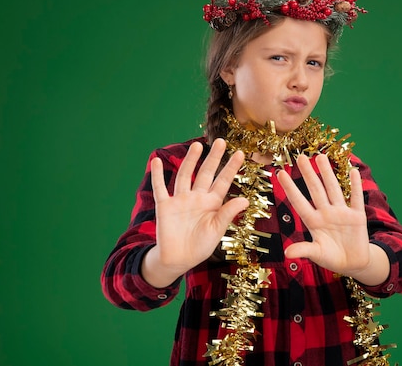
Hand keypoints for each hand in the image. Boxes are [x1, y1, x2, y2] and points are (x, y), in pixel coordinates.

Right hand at [144, 139, 248, 285]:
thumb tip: (245, 199)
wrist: (178, 259)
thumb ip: (228, 213)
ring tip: (197, 146)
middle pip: (206, 173)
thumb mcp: (217, 230)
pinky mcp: (165, 206)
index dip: (231, 168)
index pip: (223, 181)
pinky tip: (155, 161)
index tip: (240, 153)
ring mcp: (180, 200)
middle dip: (213, 158)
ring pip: (185, 175)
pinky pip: (160, 188)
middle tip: (221, 141)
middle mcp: (197, 197)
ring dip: (190, 161)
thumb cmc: (200, 245)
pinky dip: (157, 175)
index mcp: (212, 203)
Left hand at [277, 154, 372, 276]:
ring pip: (333, 189)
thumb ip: (304, 250)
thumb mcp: (317, 254)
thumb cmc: (331, 258)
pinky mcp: (357, 216)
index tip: (280, 173)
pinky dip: (355, 186)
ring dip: (327, 173)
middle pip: (315, 189)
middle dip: (308, 173)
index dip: (290, 188)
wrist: (353, 264)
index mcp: (313, 221)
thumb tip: (287, 253)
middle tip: (300, 156)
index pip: (299, 202)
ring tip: (321, 156)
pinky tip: (353, 172)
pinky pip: (356, 198)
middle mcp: (326, 213)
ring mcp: (342, 213)